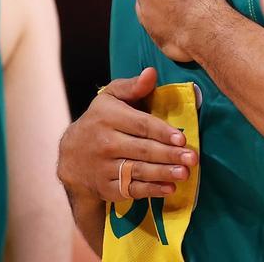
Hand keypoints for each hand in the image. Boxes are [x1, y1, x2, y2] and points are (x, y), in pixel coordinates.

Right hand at [56, 68, 197, 201]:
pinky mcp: (106, 187)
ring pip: (138, 171)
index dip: (162, 132)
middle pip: (142, 150)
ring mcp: (104, 168)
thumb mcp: (110, 97)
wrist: (71, 155)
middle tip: (192, 158)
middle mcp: (104, 144)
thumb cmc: (101, 120)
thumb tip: (151, 73)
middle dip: (169, 155)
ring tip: (185, 173)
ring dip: (163, 173)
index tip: (182, 138)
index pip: (140, 125)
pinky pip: (131, 190)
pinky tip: (169, 188)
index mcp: (108, 118)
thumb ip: (132, 86)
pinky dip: (150, 191)